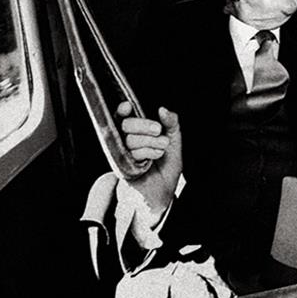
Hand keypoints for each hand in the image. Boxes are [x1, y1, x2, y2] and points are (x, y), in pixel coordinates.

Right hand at [117, 101, 182, 215]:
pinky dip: (145, 153)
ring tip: (162, 149)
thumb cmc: (166, 166)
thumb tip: (162, 109)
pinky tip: (152, 159)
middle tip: (158, 130)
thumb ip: (171, 123)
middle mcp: (127, 141)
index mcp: (137, 132)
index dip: (122, 109)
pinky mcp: (122, 167)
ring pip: (129, 139)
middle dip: (143, 125)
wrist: (164, 191)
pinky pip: (130, 154)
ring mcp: (122, 154)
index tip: (128, 106)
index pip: (123, 116)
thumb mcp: (174, 140)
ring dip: (149, 142)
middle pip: (125, 125)